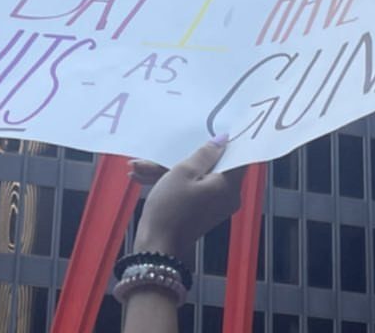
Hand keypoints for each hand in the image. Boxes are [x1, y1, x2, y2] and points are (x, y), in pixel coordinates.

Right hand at [129, 136, 244, 258]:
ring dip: (167, 169)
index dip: (224, 142)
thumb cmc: (170, 208)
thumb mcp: (184, 172)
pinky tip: (141, 177)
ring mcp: (213, 204)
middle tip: (161, 150)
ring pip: (194, 177)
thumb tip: (223, 140)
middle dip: (183, 156)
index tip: (211, 127)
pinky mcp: (199, 211)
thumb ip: (205, 154)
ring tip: (138, 166)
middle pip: (211, 166)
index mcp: (229, 186)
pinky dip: (169, 182)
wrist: (156, 247)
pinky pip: (189, 189)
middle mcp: (227, 196)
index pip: (236, 156)